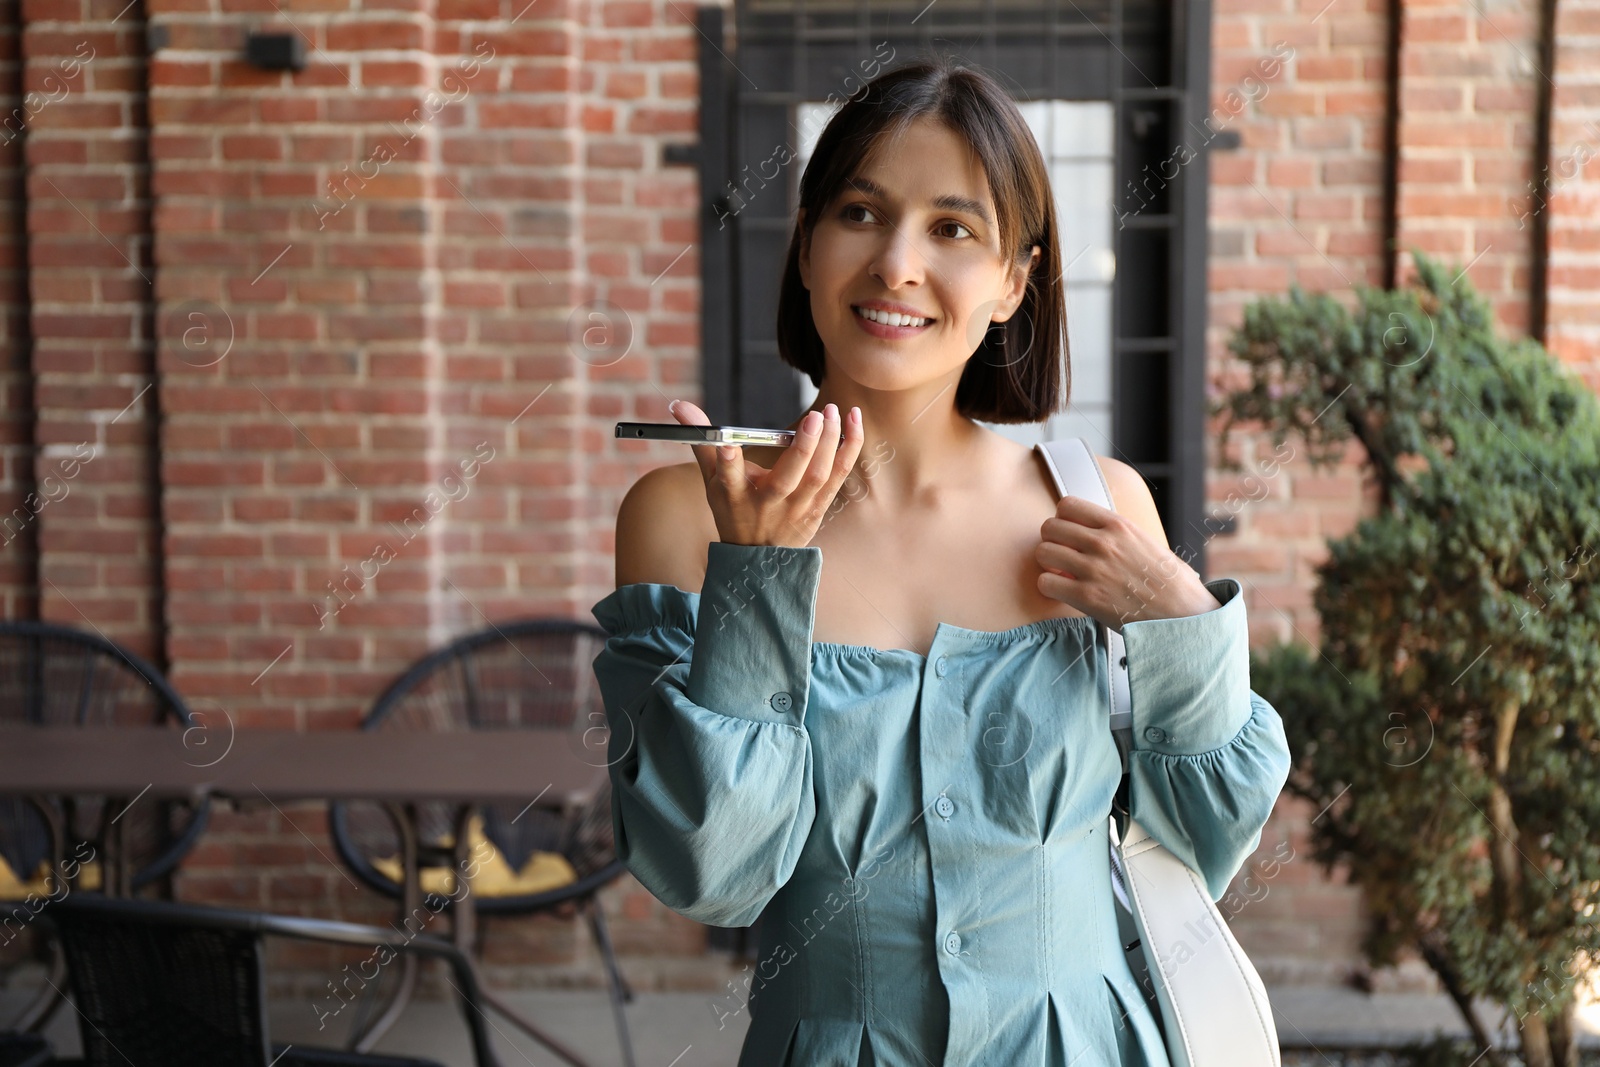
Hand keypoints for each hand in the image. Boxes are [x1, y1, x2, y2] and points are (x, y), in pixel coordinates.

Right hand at [671, 398, 863, 548]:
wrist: (759, 557)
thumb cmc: (734, 509)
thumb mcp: (711, 478)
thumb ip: (700, 437)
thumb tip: (678, 405)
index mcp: (735, 495)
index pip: (728, 478)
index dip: (727, 461)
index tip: (727, 445)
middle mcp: (767, 504)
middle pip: (786, 478)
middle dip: (803, 447)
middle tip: (816, 416)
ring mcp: (796, 509)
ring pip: (818, 477)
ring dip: (831, 443)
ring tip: (835, 412)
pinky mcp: (818, 507)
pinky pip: (838, 476)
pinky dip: (848, 449)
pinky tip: (853, 422)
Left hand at [1035, 494, 1219, 633]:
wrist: (1183, 615)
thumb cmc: (1169, 581)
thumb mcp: (1146, 542)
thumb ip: (1117, 534)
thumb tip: (1092, 532)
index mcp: (1118, 525)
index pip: (1068, 505)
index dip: (1063, 519)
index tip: (1070, 534)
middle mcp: (1103, 542)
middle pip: (1050, 527)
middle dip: (1053, 541)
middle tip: (1063, 556)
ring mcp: (1093, 569)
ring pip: (1043, 552)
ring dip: (1048, 564)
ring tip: (1062, 573)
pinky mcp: (1086, 596)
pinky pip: (1045, 582)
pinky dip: (1050, 588)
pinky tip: (1064, 591)